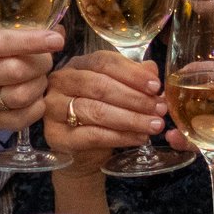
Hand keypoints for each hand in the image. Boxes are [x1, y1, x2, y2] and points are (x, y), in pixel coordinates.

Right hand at [0, 25, 65, 156]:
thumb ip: (14, 33)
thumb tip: (57, 29)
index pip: (3, 44)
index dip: (33, 41)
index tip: (56, 39)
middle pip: (18, 71)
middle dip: (41, 62)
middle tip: (44, 59)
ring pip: (23, 95)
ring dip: (40, 84)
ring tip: (37, 77)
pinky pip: (24, 118)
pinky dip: (37, 106)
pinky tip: (34, 96)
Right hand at [42, 51, 167, 170]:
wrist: (82, 152)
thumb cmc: (101, 114)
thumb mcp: (118, 92)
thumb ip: (133, 78)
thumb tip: (151, 69)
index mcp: (77, 65)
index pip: (104, 61)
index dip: (132, 73)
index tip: (155, 86)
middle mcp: (61, 82)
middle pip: (100, 86)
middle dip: (135, 98)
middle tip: (159, 109)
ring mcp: (54, 108)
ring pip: (97, 111)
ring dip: (131, 119)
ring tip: (154, 125)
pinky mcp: (56, 135)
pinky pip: (93, 135)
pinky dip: (121, 137)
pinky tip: (140, 138)